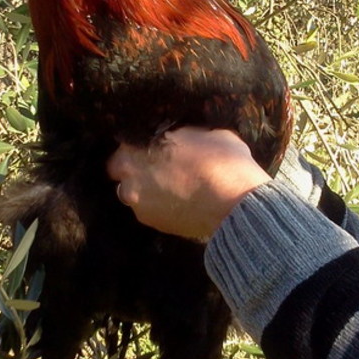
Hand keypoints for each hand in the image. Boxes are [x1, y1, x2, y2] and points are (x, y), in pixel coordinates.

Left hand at [107, 127, 269, 238]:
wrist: (236, 203)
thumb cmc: (221, 160)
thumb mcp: (203, 133)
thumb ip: (179, 137)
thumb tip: (177, 139)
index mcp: (135, 151)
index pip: (122, 146)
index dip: (137, 147)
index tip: (151, 147)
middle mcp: (130, 179)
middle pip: (122, 173)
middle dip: (135, 171)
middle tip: (158, 168)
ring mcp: (140, 206)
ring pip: (135, 196)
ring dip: (146, 191)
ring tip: (170, 188)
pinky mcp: (156, 225)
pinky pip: (152, 212)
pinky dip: (160, 208)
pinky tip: (179, 203)